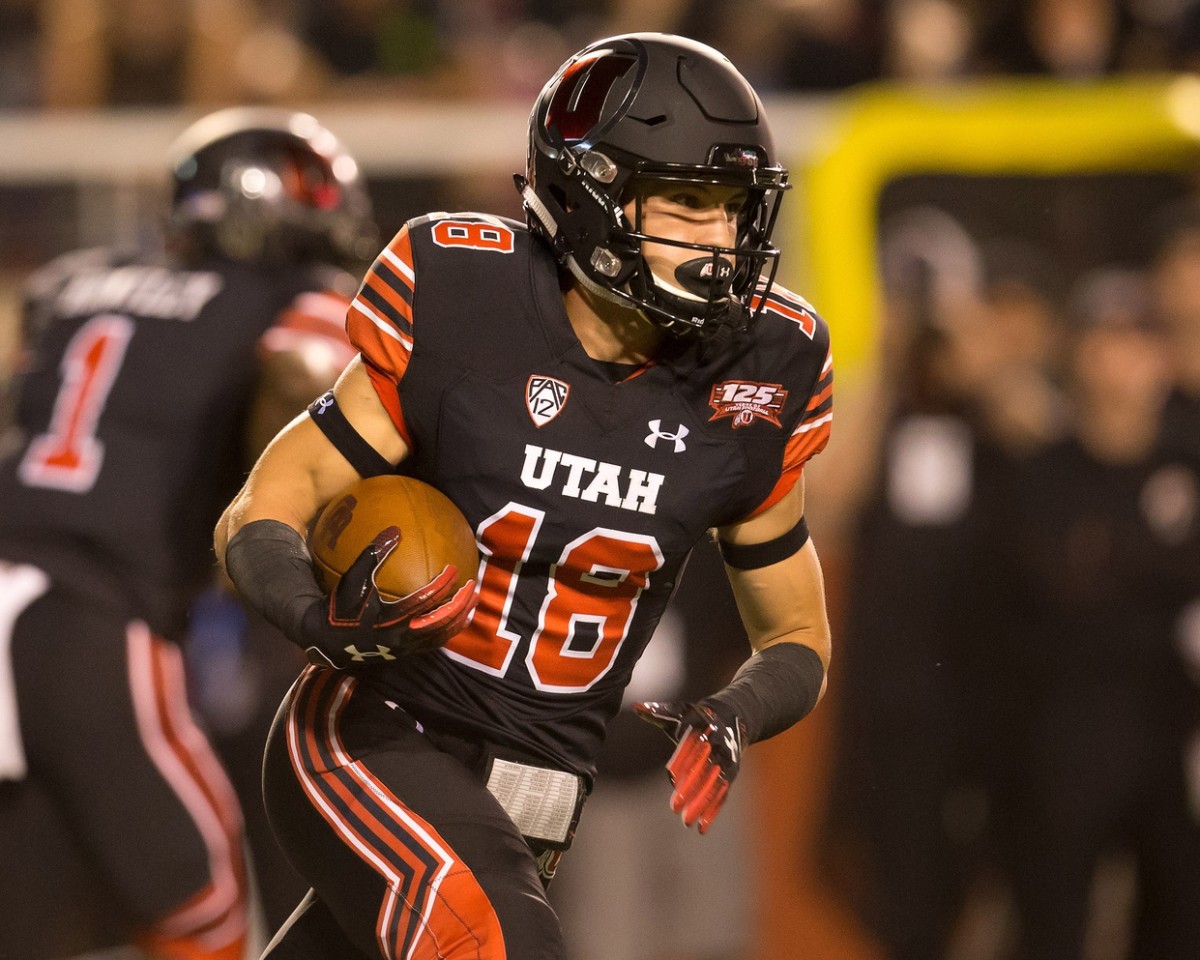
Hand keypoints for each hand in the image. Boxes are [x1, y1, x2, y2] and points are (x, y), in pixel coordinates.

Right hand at [300, 527, 475, 668]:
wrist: (326, 641)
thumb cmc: (340, 608)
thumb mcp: (353, 580)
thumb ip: (372, 555)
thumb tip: (394, 530)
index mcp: (391, 620)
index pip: (426, 601)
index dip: (444, 584)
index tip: (455, 568)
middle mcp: (402, 638)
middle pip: (442, 621)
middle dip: (460, 604)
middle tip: (473, 586)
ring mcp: (405, 649)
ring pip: (441, 635)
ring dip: (459, 618)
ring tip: (473, 602)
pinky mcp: (405, 654)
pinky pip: (434, 643)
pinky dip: (449, 630)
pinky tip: (456, 618)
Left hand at [633, 700, 744, 833]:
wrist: (734, 717)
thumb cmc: (697, 717)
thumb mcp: (679, 711)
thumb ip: (657, 712)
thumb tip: (636, 707)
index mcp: (702, 730)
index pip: (691, 747)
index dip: (682, 761)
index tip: (670, 775)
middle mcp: (717, 747)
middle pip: (703, 770)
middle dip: (690, 788)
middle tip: (674, 806)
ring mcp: (725, 763)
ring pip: (713, 786)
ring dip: (701, 804)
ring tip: (686, 821)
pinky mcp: (730, 775)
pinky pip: (722, 795)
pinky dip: (713, 811)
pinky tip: (702, 828)